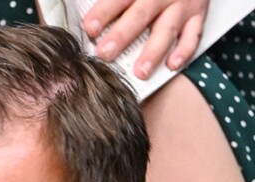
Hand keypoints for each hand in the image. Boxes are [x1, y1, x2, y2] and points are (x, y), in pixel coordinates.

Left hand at [83, 0, 207, 77]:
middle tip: (106, 53)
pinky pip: (193, 34)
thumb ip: (112, 1)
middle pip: (141, 14)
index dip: (104, 12)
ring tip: (139, 72)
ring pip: (167, 29)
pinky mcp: (198, 15)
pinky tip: (172, 65)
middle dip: (122, 35)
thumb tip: (86, 21)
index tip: (89, 28)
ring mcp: (182, 4)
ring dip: (153, 52)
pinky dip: (184, 51)